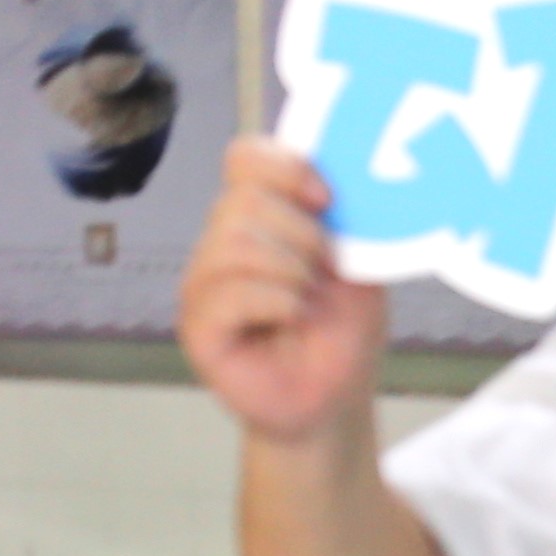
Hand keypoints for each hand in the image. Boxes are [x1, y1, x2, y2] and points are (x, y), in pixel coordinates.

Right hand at [179, 139, 391, 446]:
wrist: (337, 397)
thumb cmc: (343, 329)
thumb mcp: (357, 261)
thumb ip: (344, 216)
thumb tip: (336, 176)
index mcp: (258, 215)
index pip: (245, 158)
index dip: (285, 167)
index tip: (326, 200)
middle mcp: (221, 242)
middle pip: (242, 201)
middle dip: (301, 234)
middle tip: (324, 273)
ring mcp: (204, 285)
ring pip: (234, 243)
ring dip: (290, 270)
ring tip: (309, 300)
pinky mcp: (198, 328)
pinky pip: (228, 293)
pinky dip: (276, 300)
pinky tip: (294, 317)